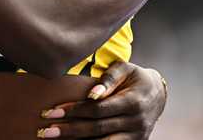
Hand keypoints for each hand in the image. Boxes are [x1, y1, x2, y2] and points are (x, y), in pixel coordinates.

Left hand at [37, 60, 167, 138]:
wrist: (158, 93)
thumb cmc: (134, 77)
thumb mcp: (125, 68)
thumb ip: (109, 78)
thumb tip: (92, 94)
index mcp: (133, 102)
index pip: (98, 110)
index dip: (74, 111)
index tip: (52, 111)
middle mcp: (136, 123)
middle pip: (97, 129)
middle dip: (68, 130)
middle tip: (44, 131)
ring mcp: (136, 136)